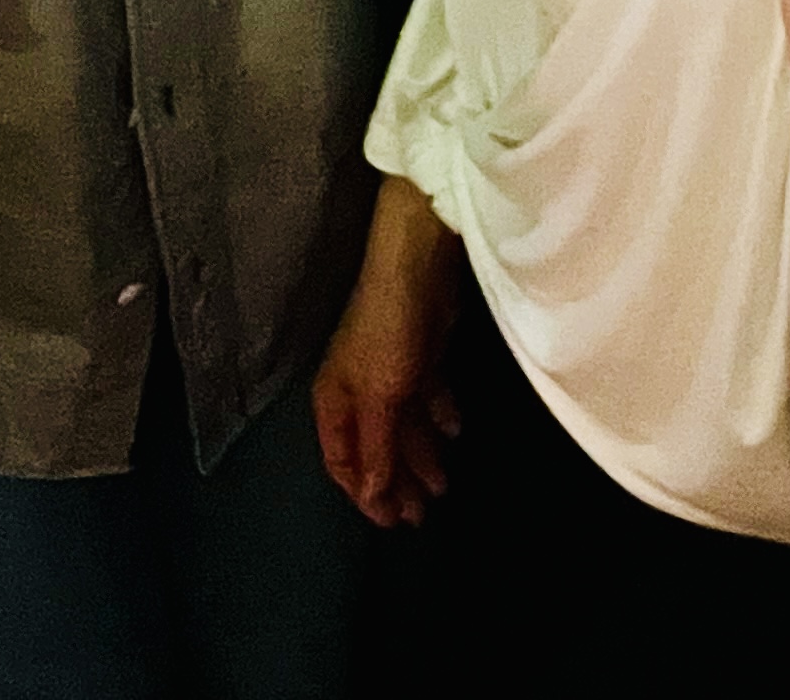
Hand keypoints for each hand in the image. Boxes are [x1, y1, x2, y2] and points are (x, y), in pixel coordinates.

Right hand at [313, 188, 464, 528]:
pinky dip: (439, 416)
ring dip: (421, 456)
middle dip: (396, 483)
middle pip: (377, 448)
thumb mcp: (379, 398)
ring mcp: (390, 372)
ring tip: (443, 487)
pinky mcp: (420, 355)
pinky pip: (427, 397)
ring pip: (404, 427)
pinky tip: (455, 431)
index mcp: (335, 402)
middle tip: (420, 517)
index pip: (344, 460)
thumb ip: (377, 447)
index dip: (364, 494)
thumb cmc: (387, 334)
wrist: (417, 266)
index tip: (389, 523)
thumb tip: (372, 494)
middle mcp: (358, 391)